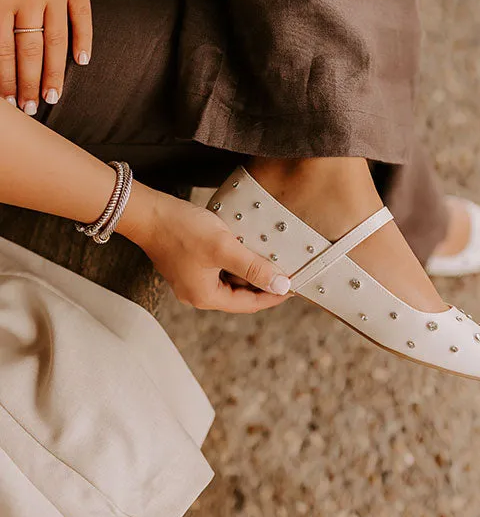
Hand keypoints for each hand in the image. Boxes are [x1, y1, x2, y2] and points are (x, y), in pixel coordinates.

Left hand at [0, 0, 91, 113]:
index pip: (2, 48)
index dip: (4, 79)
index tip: (7, 103)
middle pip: (29, 50)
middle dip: (27, 84)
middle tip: (29, 109)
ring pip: (55, 40)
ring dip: (53, 72)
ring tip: (51, 97)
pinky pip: (82, 15)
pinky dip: (84, 39)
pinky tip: (82, 62)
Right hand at [127, 187, 292, 313]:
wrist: (148, 212)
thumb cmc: (181, 230)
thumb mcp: (224, 247)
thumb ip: (254, 268)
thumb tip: (281, 286)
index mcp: (205, 297)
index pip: (248, 304)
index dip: (273, 295)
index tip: (293, 286)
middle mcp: (196, 293)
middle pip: (239, 294)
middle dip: (262, 283)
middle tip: (285, 270)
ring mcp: (191, 279)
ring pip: (230, 280)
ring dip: (249, 270)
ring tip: (269, 257)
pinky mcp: (189, 264)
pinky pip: (219, 268)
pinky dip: (235, 261)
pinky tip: (245, 247)